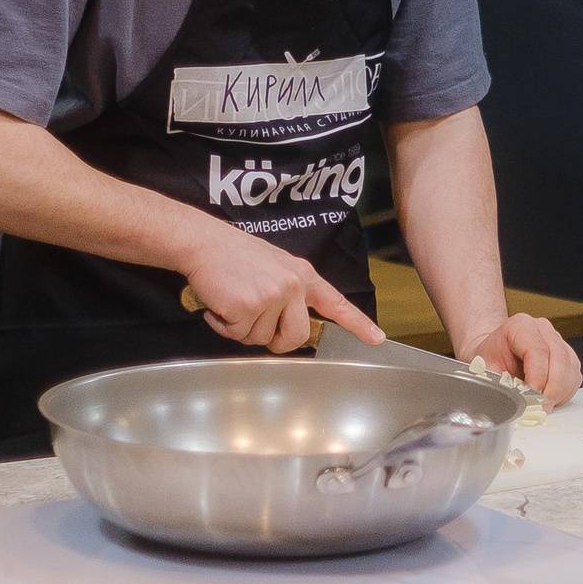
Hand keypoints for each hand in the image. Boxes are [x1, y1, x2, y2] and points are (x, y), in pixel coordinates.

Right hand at [179, 225, 380, 354]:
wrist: (205, 242)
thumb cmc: (236, 256)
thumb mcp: (277, 267)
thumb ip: (290, 293)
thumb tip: (290, 325)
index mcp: (304, 276)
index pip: (336, 303)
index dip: (357, 324)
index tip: (377, 338)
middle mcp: (294, 286)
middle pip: (297, 336)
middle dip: (276, 341)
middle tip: (254, 324)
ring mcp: (272, 296)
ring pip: (261, 338)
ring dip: (241, 328)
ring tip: (233, 300)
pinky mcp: (248, 306)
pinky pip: (236, 334)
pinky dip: (223, 325)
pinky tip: (219, 303)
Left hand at [463, 315, 582, 408]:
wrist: (495, 354)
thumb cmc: (490, 360)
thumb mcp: (486, 370)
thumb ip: (501, 384)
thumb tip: (516, 404)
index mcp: (521, 326)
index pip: (538, 350)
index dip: (538, 377)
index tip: (532, 397)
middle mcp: (543, 329)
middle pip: (559, 358)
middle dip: (552, 388)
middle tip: (542, 407)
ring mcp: (558, 340)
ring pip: (570, 367)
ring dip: (560, 391)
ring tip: (544, 405)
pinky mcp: (567, 355)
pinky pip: (574, 375)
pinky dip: (565, 392)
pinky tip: (551, 399)